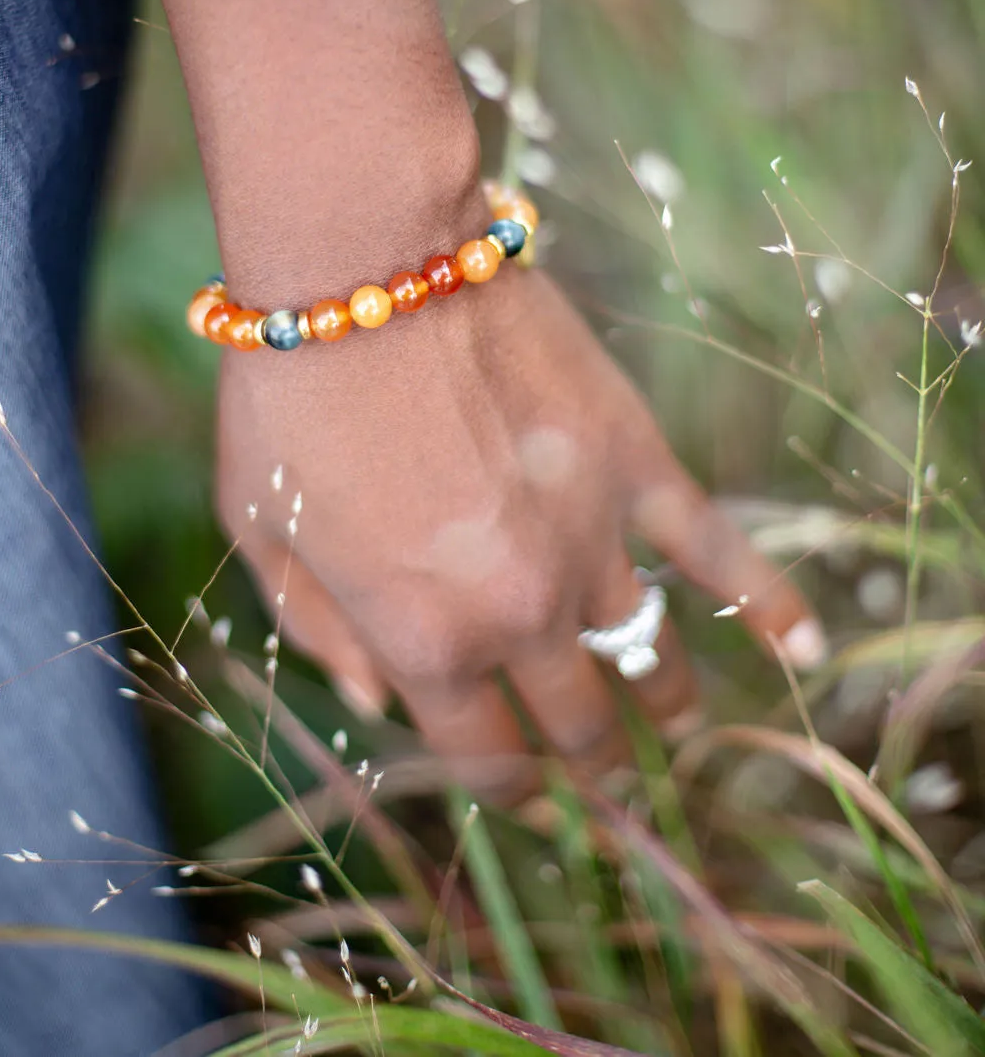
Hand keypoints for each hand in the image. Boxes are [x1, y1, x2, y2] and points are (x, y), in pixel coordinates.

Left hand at [215, 252, 824, 790]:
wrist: (365, 270)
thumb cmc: (291, 398)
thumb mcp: (259, 531)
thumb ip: (317, 631)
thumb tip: (372, 700)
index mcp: (423, 641)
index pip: (483, 755)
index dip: (505, 786)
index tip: (519, 793)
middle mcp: (519, 613)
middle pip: (578, 723)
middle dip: (587, 764)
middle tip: (595, 772)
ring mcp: (590, 542)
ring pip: (650, 655)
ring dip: (664, 704)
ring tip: (672, 723)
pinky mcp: (637, 465)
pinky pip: (718, 551)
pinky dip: (768, 605)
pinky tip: (803, 651)